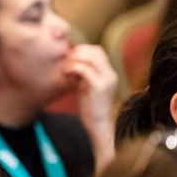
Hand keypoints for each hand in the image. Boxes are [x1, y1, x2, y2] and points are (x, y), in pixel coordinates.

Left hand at [61, 45, 116, 166]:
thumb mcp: (88, 87)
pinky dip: (73, 68)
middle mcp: (110, 74)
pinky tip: (66, 74)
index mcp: (109, 73)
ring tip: (65, 68)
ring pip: (90, 57)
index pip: (98, 51)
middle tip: (66, 61)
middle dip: (78, 52)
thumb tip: (72, 62)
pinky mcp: (99, 87)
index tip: (70, 58)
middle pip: (95, 51)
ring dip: (74, 59)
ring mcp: (106, 80)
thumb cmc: (91, 108)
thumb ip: (85, 75)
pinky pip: (84, 70)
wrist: (98, 125)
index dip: (83, 50)